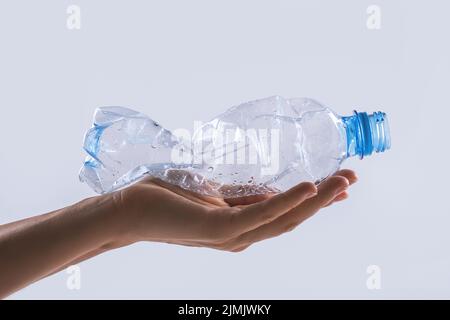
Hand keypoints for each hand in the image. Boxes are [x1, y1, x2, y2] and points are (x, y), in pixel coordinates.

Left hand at [115, 169, 356, 251]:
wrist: (130, 208)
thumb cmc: (171, 197)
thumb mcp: (218, 194)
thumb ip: (246, 196)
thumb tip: (276, 191)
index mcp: (242, 227)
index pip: (287, 215)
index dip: (316, 201)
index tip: (341, 184)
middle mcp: (241, 236)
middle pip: (292, 220)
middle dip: (324, 200)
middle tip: (352, 177)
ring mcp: (231, 235)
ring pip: (283, 220)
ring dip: (314, 201)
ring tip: (340, 181)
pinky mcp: (217, 228)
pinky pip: (259, 215)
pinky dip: (286, 202)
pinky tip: (307, 187)